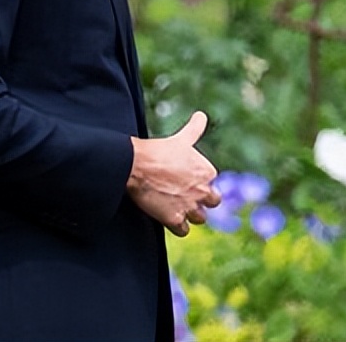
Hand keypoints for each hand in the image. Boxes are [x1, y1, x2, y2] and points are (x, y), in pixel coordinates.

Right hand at [126, 111, 220, 236]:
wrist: (134, 164)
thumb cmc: (156, 150)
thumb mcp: (180, 139)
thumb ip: (194, 129)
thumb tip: (202, 115)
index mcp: (207, 171)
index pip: (211, 182)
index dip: (197, 182)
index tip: (182, 178)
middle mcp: (203, 190)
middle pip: (211, 202)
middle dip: (199, 200)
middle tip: (182, 195)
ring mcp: (190, 206)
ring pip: (199, 218)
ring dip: (189, 214)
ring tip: (174, 205)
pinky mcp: (175, 219)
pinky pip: (184, 230)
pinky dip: (177, 226)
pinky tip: (167, 217)